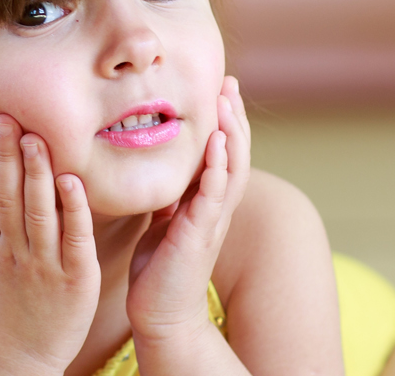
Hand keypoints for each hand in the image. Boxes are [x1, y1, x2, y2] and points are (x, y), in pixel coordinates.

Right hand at [0, 115, 99, 373]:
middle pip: (8, 197)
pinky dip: (72, 208)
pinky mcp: (76, 279)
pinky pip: (74, 238)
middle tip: (5, 117)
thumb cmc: (13, 312)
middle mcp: (17, 252)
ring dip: (35, 172)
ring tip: (34, 136)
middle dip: (5, 155)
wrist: (20, 360)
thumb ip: (1, 230)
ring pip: (37, 212)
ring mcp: (45, 265)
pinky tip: (70, 180)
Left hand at [125, 76, 251, 342]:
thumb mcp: (163, 222)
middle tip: (228, 82)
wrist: (160, 312)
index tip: (219, 89)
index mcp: (206, 202)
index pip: (221, 153)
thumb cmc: (159, 270)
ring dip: (231, 133)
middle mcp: (215, 207)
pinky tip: (217, 144)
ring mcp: (211, 220)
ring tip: (227, 101)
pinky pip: (214, 195)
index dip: (223, 121)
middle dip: (233, 116)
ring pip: (230, 169)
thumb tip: (162, 172)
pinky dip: (217, 167)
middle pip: (234, 152)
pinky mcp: (199, 234)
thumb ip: (169, 196)